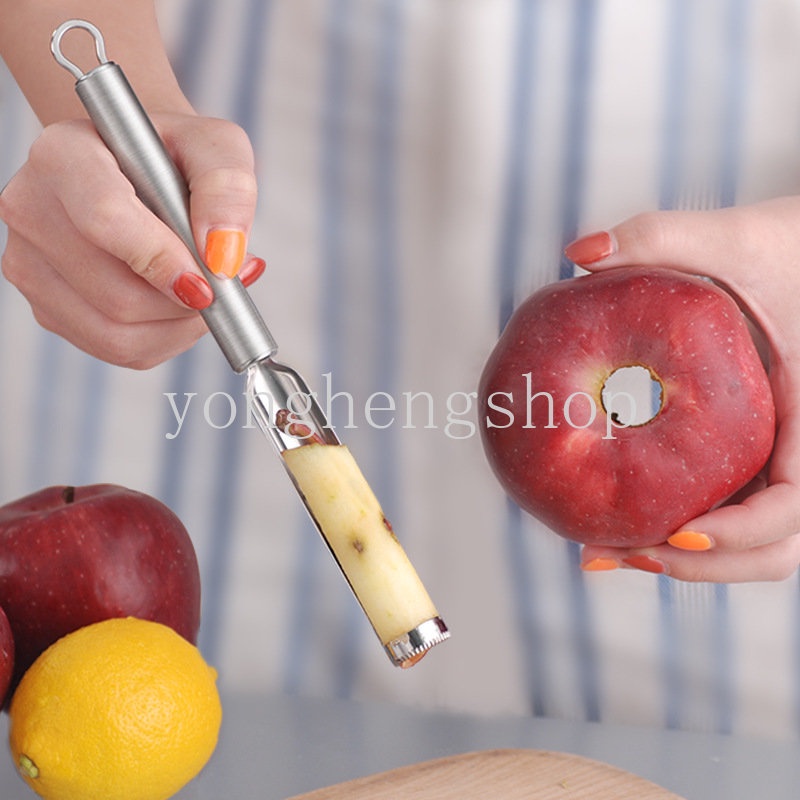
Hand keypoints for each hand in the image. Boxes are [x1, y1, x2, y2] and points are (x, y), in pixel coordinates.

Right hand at [0, 113, 264, 368]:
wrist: (139, 168)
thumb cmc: (176, 155)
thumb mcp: (216, 147)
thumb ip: (227, 189)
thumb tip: (223, 256)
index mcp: (64, 155)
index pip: (105, 220)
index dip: (164, 261)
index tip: (211, 279)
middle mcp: (31, 209)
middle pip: (117, 295)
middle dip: (184, 303)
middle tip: (221, 285)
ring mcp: (30, 264)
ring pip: (117, 334)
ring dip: (178, 326)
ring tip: (204, 292)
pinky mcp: (46, 305)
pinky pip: (116, 348)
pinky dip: (163, 338)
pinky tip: (177, 306)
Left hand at [565, 197, 799, 581]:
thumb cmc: (792, 246)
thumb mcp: (736, 237)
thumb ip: (662, 235)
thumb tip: (578, 251)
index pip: (794, 506)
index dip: (742, 535)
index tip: (679, 536)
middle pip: (770, 548)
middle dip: (697, 565)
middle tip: (616, 554)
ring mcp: (784, 460)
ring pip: (750, 542)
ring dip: (683, 559)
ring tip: (602, 550)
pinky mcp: (758, 457)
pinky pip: (729, 508)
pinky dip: (681, 527)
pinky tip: (616, 515)